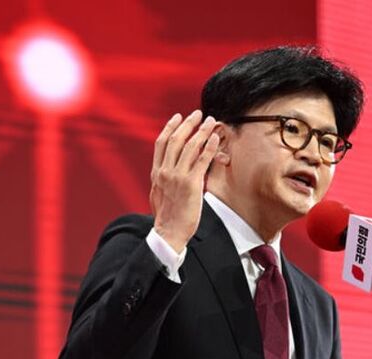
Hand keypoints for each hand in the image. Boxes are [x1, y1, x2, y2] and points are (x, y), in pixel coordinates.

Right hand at [149, 110, 219, 252]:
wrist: (169, 232)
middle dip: (188, 124)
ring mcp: (177, 177)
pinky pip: (202, 160)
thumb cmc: (168, 216)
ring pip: (190, 147)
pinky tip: (215, 138)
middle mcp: (165, 171)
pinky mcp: (191, 184)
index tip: (178, 117)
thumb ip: (163, 179)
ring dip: (201, 131)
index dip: (170, 128)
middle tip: (198, 113)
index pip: (161, 143)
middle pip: (176, 140)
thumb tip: (167, 171)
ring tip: (211, 121)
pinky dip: (209, 147)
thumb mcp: (159, 193)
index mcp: (156, 173)